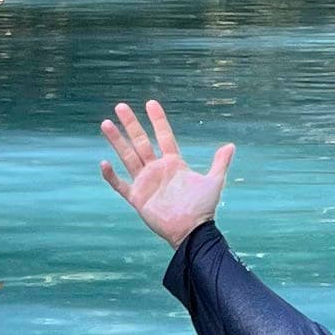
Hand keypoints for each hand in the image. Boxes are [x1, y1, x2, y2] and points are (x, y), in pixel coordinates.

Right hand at [99, 97, 235, 248]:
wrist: (192, 231)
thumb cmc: (203, 208)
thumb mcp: (214, 181)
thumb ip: (219, 163)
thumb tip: (230, 145)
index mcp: (173, 163)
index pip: (163, 136)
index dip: (157, 120)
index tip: (150, 103)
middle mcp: (157, 169)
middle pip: (140, 142)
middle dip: (131, 125)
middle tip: (121, 106)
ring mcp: (145, 182)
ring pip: (128, 157)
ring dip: (117, 141)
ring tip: (106, 124)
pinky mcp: (137, 197)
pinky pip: (120, 185)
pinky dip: (111, 176)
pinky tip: (104, 163)